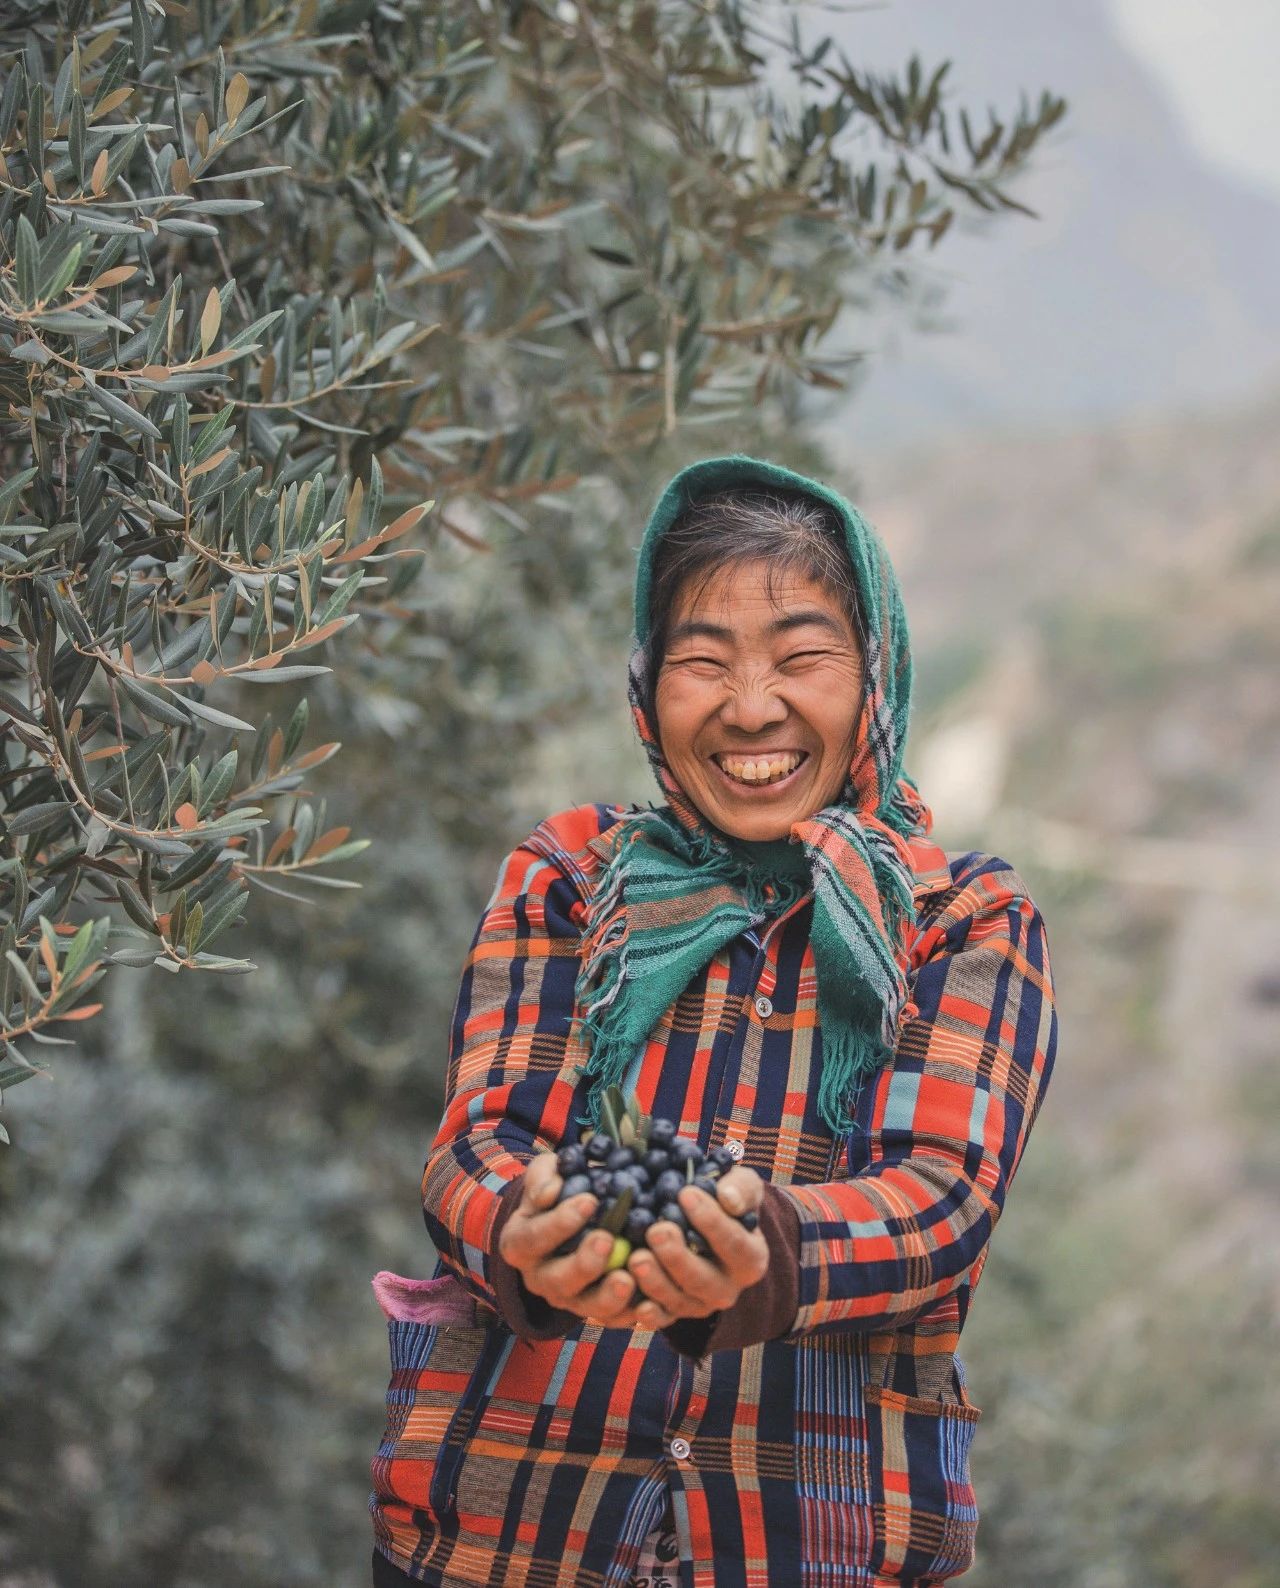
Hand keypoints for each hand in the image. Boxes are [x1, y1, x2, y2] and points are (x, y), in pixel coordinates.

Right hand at [497, 1151, 646, 1327]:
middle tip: (607, 1239)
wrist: (570, 1221)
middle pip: (557, 1280)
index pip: (533, 1238)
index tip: (589, 1201)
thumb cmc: (558, 1192)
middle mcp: (539, 1278)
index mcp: (520, 1245)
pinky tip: (649, 1301)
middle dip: (583, 1263)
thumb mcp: (545, 1174)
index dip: (559, 1223)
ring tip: (627, 1278)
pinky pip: (614, 1319)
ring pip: (586, 1307)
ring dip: (607, 1296)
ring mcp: (568, 1299)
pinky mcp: (596, 1312)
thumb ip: (543, 1177)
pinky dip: (632, 1313)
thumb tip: (551, 1192)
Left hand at [625, 1166, 768, 1325]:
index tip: (685, 1193)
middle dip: (678, 1258)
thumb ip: (741, 1190)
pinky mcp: (673, 1313)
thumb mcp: (743, 1187)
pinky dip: (647, 1314)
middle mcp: (727, 1289)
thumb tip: (728, 1197)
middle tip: (656, 1231)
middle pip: (704, 1280)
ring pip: (679, 1302)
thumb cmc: (725, 1201)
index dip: (711, 1220)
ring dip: (656, 1283)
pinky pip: (660, 1319)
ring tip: (636, 1257)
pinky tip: (635, 1302)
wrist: (706, 1225)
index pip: (734, 1243)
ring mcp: (699, 1304)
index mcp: (750, 1259)